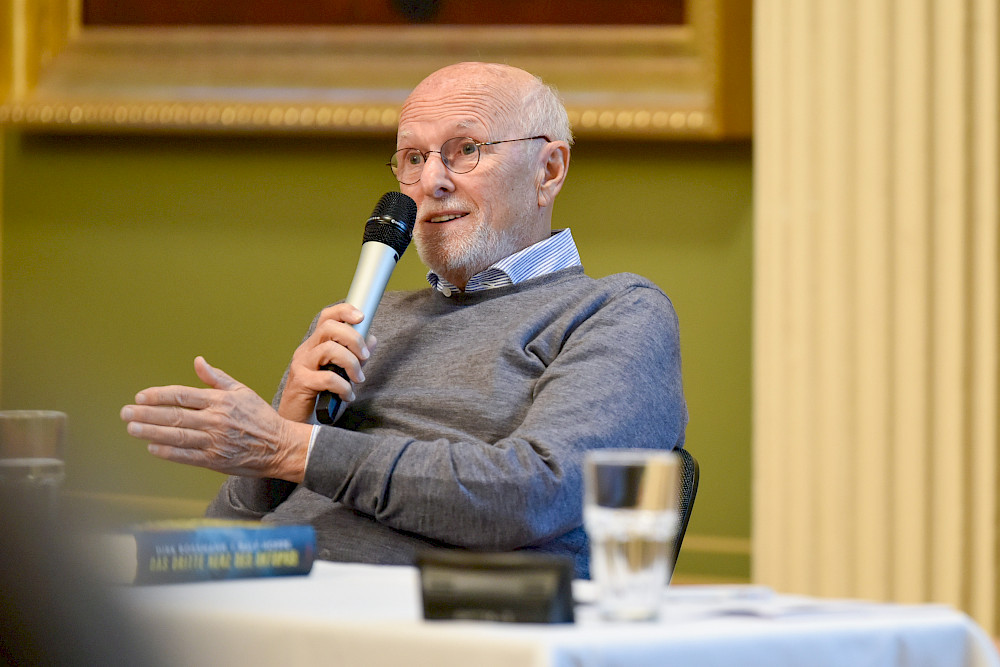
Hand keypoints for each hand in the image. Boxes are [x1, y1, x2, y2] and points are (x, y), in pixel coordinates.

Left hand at [120, 356, 312, 481]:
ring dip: (151, 432)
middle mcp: (215, 420)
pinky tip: (153, 448)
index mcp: (220, 401)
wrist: (281, 446)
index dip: (158, 396)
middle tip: (125, 413)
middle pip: (174, 416)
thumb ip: (217, 378)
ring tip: (132, 429)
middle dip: (146, 414)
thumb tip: (198, 362)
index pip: (182, 395)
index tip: (140, 397)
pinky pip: (187, 456)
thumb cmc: (260, 417)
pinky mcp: (216, 460)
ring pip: (177, 436)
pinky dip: (169, 452)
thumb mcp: (242, 391)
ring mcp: (215, 441)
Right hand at [277, 303, 375, 422]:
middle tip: (365, 356)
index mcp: (315, 344)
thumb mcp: (341, 372)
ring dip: (351, 364)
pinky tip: (348, 396)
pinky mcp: (301, 383)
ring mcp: (302, 365)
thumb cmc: (319, 396)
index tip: (362, 317)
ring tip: (358, 379)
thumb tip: (372, 339)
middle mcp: (306, 351)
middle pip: (329, 328)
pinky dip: (344, 387)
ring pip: (329, 350)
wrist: (297, 422)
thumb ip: (355, 356)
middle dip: (354, 339)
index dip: (344, 311)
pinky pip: (328, 378)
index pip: (326, 317)